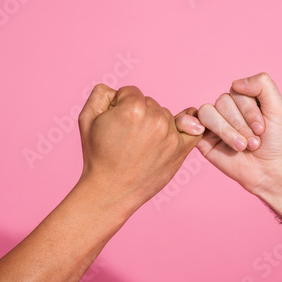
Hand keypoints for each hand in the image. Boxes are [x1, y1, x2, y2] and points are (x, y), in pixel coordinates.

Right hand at [78, 84, 201, 216]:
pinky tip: (192, 123)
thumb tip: (121, 91)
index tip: (115, 123)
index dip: (120, 105)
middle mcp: (156, 119)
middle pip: (150, 103)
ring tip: (141, 145)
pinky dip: (193, 125)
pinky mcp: (181, 150)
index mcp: (133, 108)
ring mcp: (171, 135)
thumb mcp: (87, 118)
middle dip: (139, 114)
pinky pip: (195, 129)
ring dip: (156, 123)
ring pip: (165, 115)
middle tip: (127, 137)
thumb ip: (102, 92)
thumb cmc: (97, 155)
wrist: (110, 191)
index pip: (131, 92)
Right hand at [185, 73, 281, 193]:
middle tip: (253, 143)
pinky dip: (187, 122)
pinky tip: (200, 131)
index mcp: (242, 98)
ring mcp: (212, 123)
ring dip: (226, 131)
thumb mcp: (277, 108)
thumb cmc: (274, 141)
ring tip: (240, 147)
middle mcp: (225, 108)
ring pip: (207, 112)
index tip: (262, 130)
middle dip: (240, 125)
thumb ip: (263, 84)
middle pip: (222, 103)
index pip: (236, 92)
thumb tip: (235, 83)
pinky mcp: (201, 139)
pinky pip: (184, 122)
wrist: (268, 170)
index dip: (249, 111)